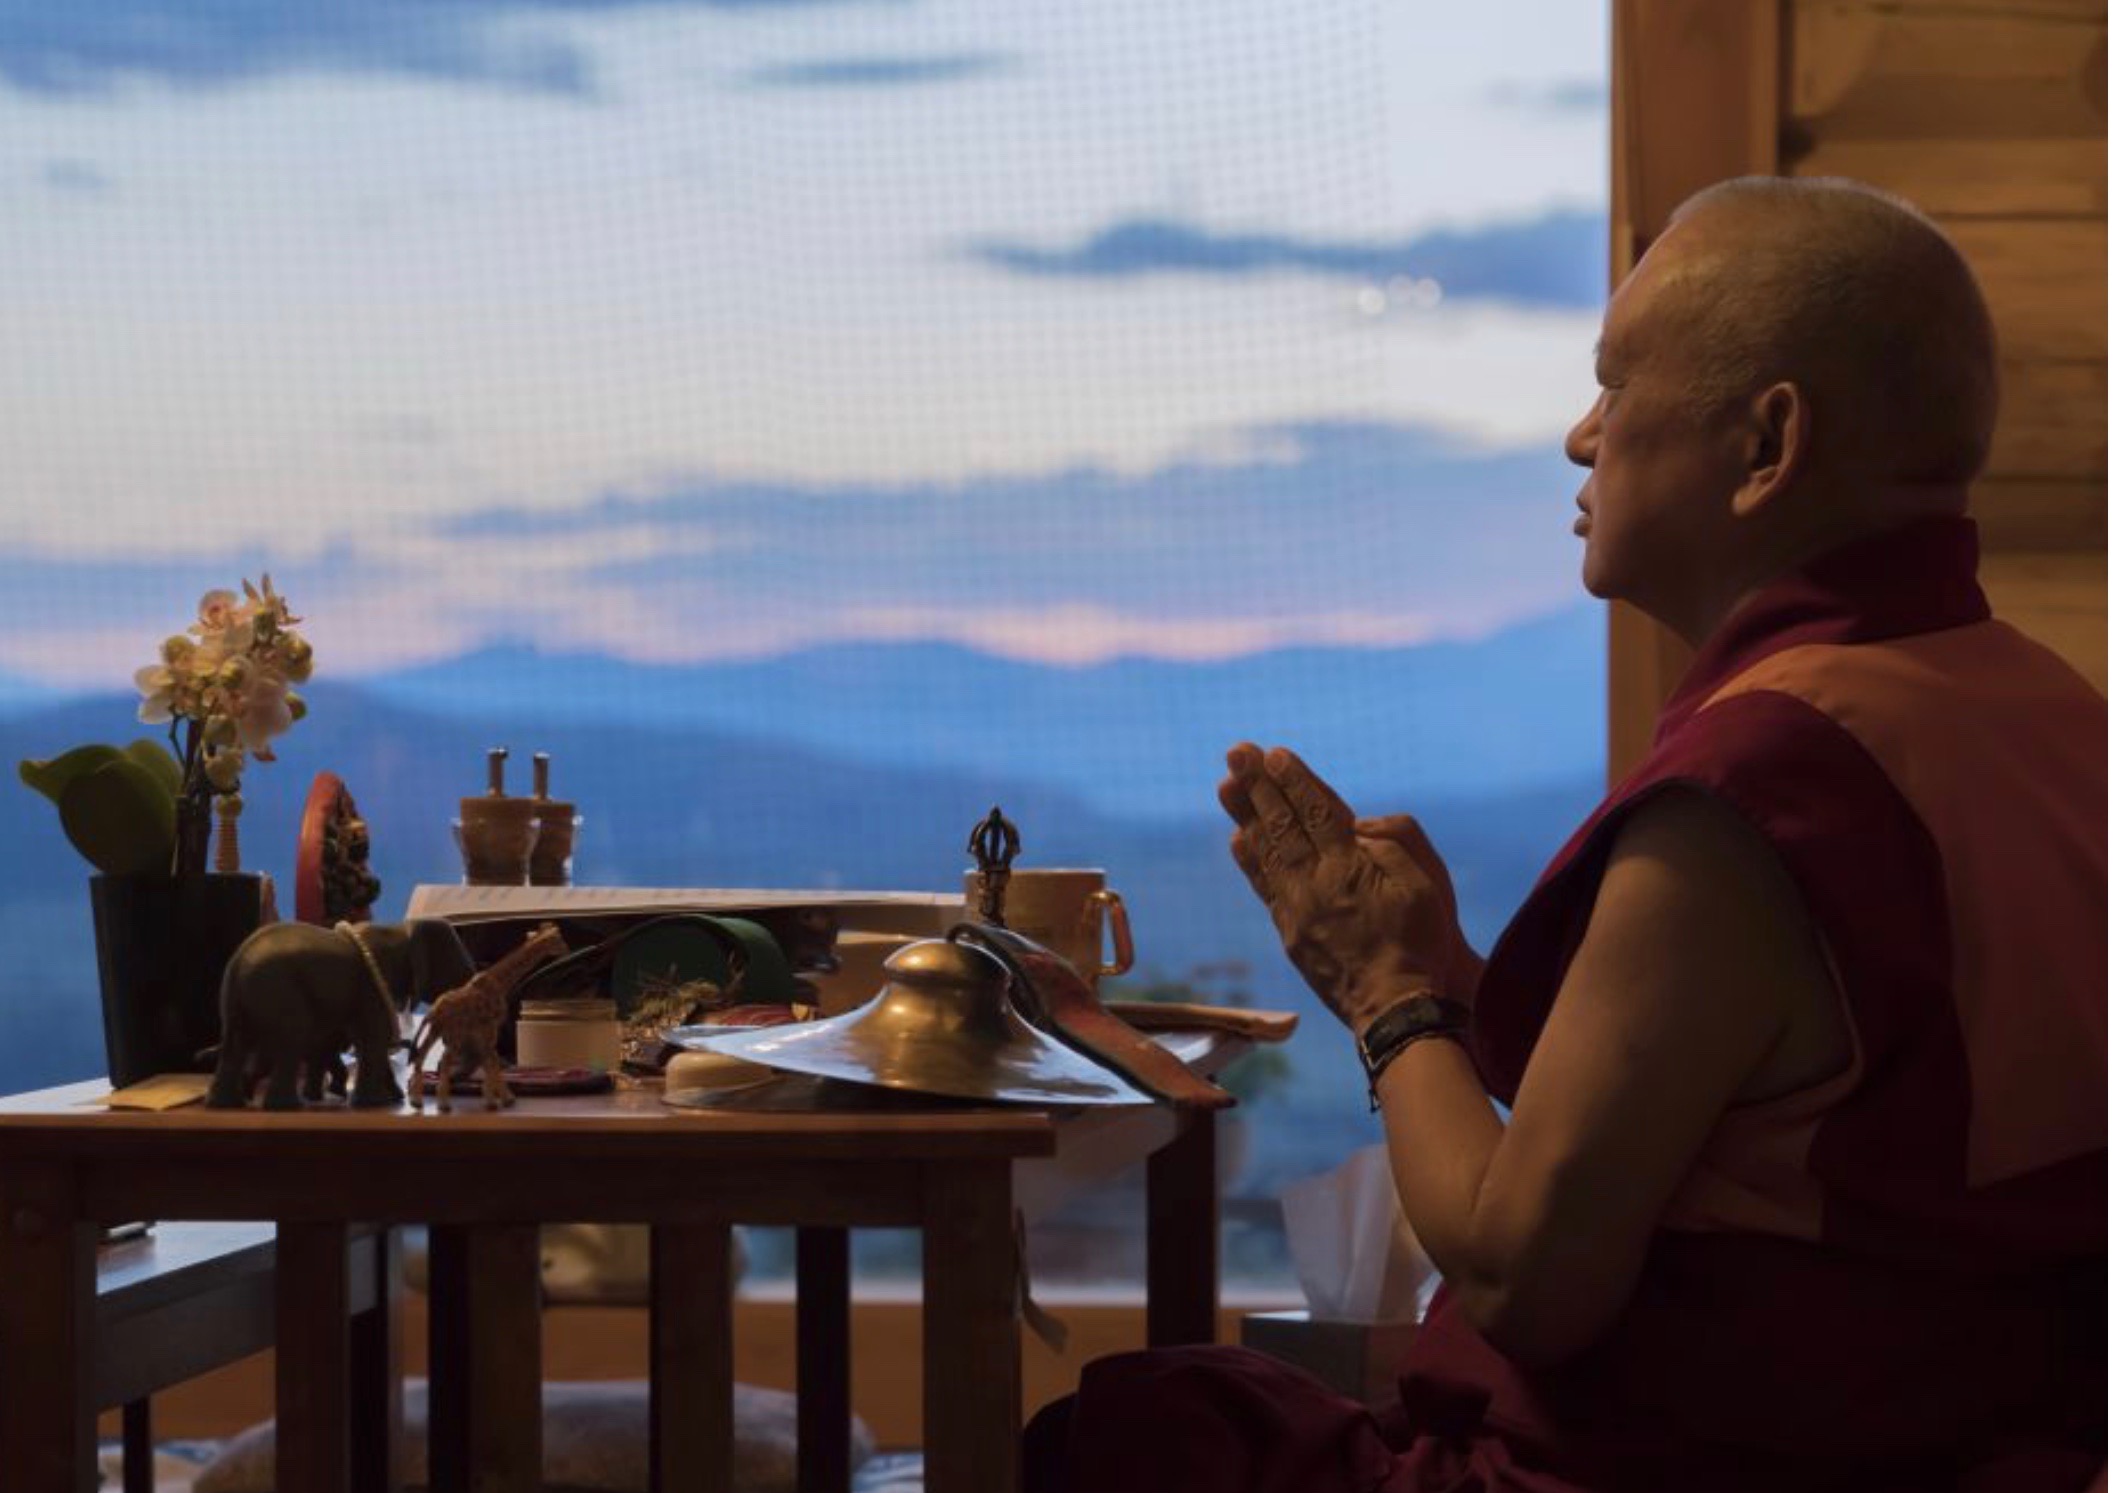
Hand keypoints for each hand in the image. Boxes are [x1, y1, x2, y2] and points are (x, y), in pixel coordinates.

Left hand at [1219, 742, 1472, 1031]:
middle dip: (1259, 786)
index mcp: (1350, 867)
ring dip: (1245, 815)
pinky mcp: (1290, 935)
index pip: (1316, 812)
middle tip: (1236, 752)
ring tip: (1226, 785)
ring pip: (1266, 853)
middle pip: (1282, 826)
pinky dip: (1250, 861)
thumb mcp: (1426, 883)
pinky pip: (1264, 888)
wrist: (1399, 1008)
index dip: (1295, 780)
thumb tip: (1355, 824)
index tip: (1274, 753)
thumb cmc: (1422, 941)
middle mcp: (1315, 885)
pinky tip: (1239, 839)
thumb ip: (1393, 841)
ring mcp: (1297, 912)